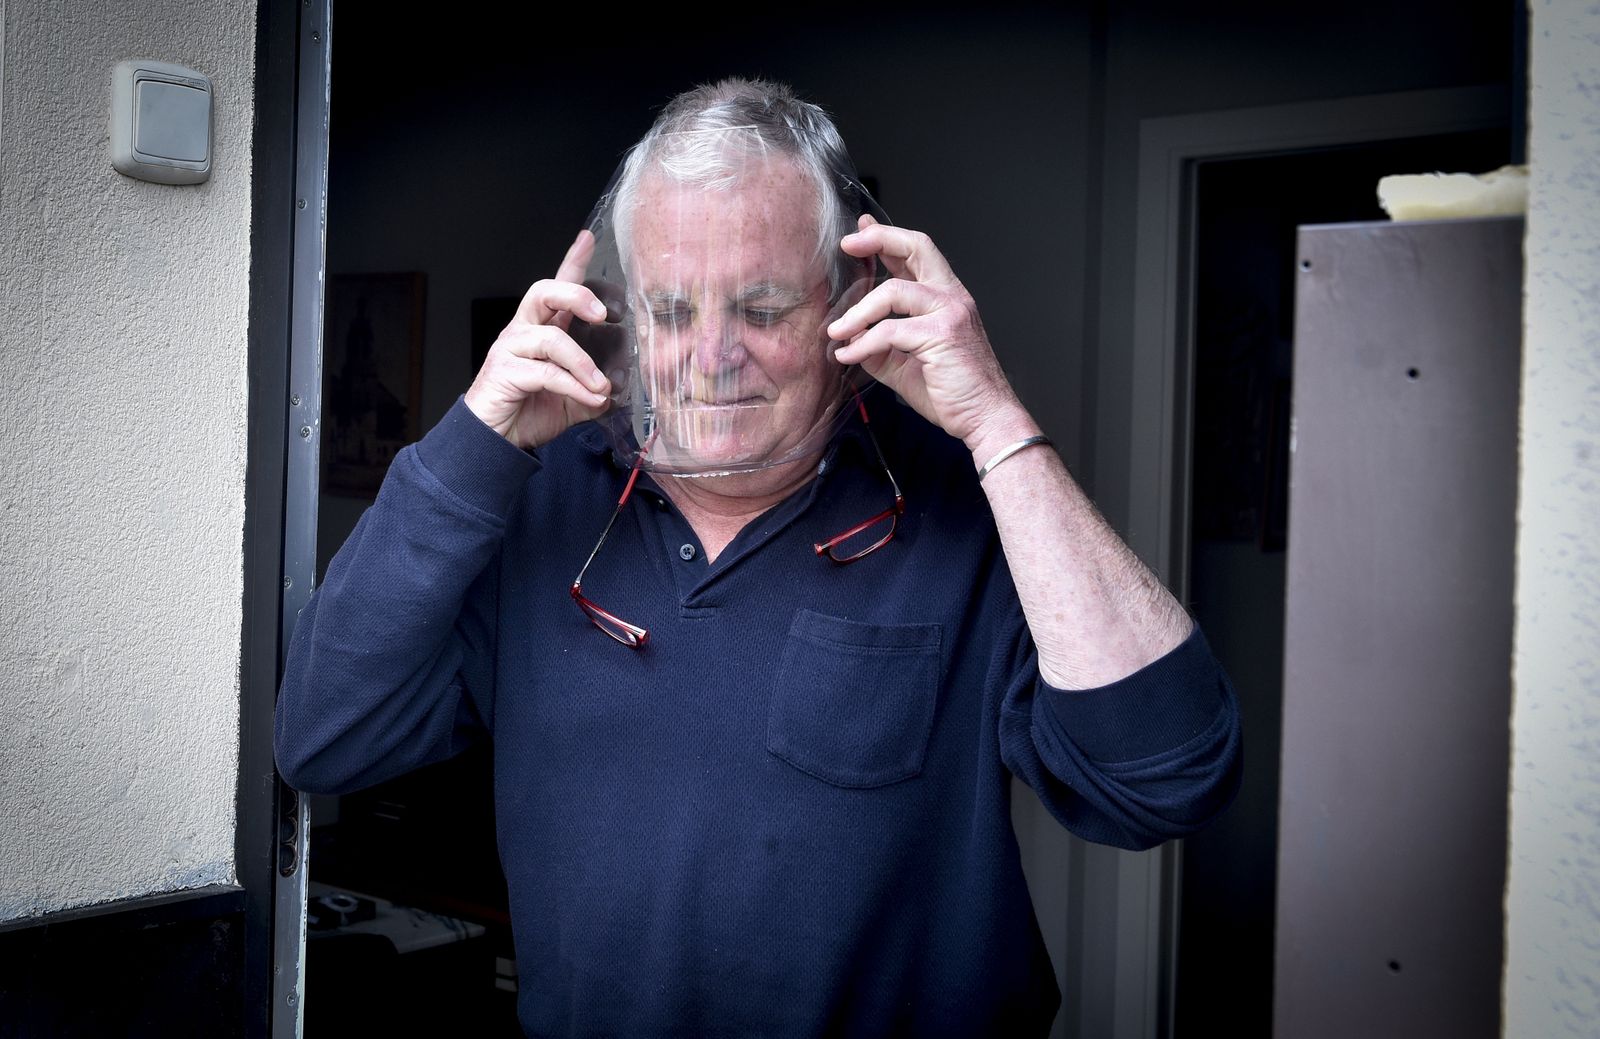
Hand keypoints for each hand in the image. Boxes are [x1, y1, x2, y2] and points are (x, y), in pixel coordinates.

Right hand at [465, 230, 613, 449]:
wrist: (495, 440)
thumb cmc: (528, 411)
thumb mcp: (572, 400)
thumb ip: (594, 390)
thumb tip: (618, 389)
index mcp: (541, 329)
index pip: (557, 288)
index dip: (572, 262)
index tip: (588, 239)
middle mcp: (524, 331)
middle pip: (544, 292)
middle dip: (577, 296)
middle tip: (604, 317)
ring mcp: (511, 349)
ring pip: (552, 338)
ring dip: (584, 364)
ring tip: (602, 387)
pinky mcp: (504, 371)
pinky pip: (547, 373)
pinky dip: (575, 387)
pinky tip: (591, 400)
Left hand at [827, 216, 1029, 451]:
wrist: (984, 418)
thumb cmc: (951, 392)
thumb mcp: (905, 363)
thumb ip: (879, 344)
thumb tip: (848, 336)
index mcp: (946, 298)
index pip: (917, 254)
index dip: (887, 238)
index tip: (860, 233)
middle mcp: (951, 297)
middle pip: (917, 246)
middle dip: (878, 239)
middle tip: (847, 245)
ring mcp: (950, 312)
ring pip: (893, 291)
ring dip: (857, 311)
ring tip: (835, 330)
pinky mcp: (942, 334)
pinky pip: (890, 330)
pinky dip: (862, 342)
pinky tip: (847, 355)